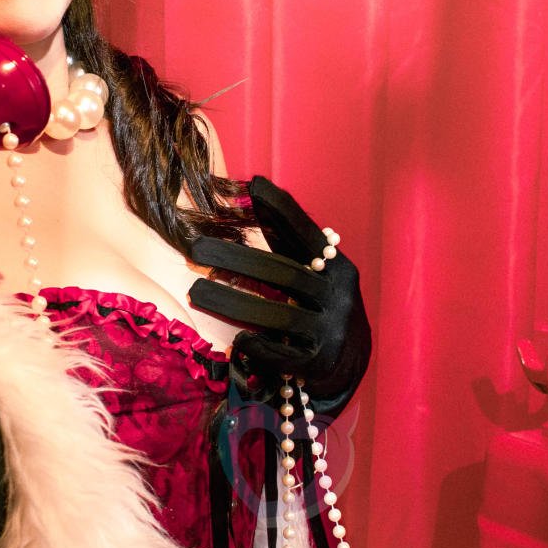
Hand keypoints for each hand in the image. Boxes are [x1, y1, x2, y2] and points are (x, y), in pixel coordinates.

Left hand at [187, 176, 371, 416]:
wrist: (352, 364)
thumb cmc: (320, 306)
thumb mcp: (315, 273)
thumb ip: (288, 243)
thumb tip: (252, 191)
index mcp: (337, 267)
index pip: (307, 234)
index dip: (282, 210)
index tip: (254, 184)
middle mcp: (339, 295)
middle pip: (283, 273)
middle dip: (236, 258)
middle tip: (195, 247)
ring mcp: (332, 330)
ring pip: (279, 315)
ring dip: (232, 303)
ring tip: (195, 292)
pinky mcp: (320, 363)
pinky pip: (283, 354)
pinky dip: (258, 346)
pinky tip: (236, 340)